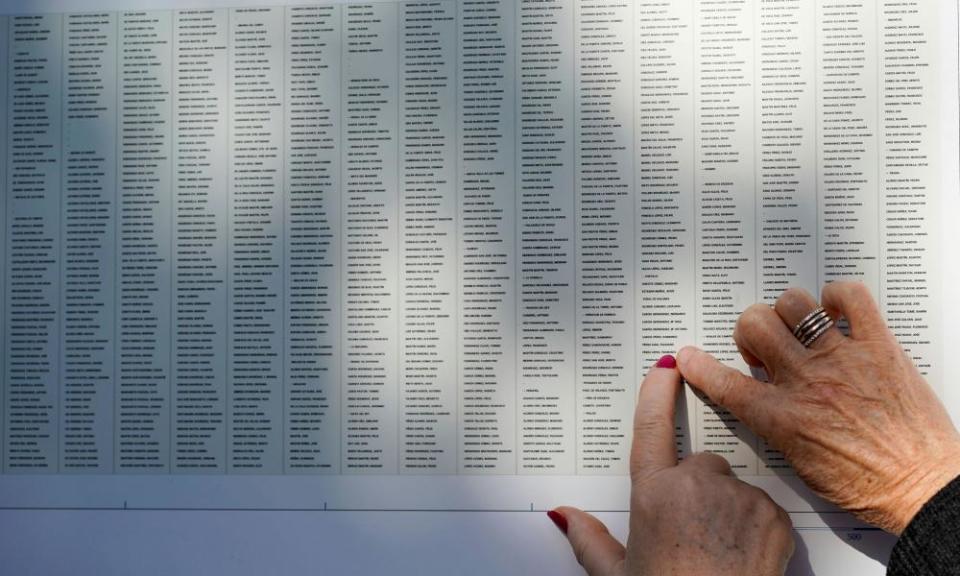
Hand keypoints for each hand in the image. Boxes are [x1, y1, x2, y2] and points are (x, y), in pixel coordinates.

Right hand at [549, 357, 794, 575]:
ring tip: (719, 552)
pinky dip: (758, 526)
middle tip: (692, 532)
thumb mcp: (617, 574)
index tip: (666, 367)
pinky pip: (765, 508)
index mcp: (652, 493)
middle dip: (698, 489)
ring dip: (729, 509)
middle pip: (701, 464)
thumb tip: (562, 516)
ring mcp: (738, 497)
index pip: (651, 427)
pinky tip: (744, 556)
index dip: (657, 392)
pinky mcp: (774, 515)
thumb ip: (588, 540)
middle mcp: (694, 485)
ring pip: (734, 487)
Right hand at [677, 281, 959, 533]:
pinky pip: (851, 296)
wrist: (924, 488)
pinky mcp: (878, 346)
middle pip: (754, 324)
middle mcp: (806, 381)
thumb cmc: (867, 486)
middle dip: (751, 331)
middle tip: (767, 349)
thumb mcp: (800, 465)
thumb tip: (763, 399)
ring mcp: (842, 359)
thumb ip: (774, 425)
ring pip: (793, 302)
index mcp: (782, 417)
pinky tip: (836, 314)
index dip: (699, 366)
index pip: (724, 382)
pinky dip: (838, 296)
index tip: (688, 356)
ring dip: (789, 312)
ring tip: (800, 329)